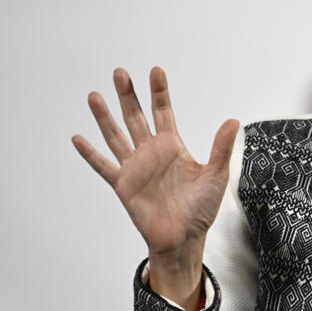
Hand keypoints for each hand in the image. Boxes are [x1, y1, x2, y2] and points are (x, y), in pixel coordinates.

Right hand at [72, 66, 238, 306]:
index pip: (163, 112)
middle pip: (135, 117)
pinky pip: (104, 166)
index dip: (159, 93)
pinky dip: (90, 154)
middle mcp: (151, 153)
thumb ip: (221, 148)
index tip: (155, 71)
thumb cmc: (201, 208)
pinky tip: (78, 138)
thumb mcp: (216, 175)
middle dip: (128, 96)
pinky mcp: (124, 186)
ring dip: (105, 117)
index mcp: (172, 146)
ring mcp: (135, 168)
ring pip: (116, 136)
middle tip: (120, 72)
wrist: (184, 238)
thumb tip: (233, 120)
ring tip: (95, 96)